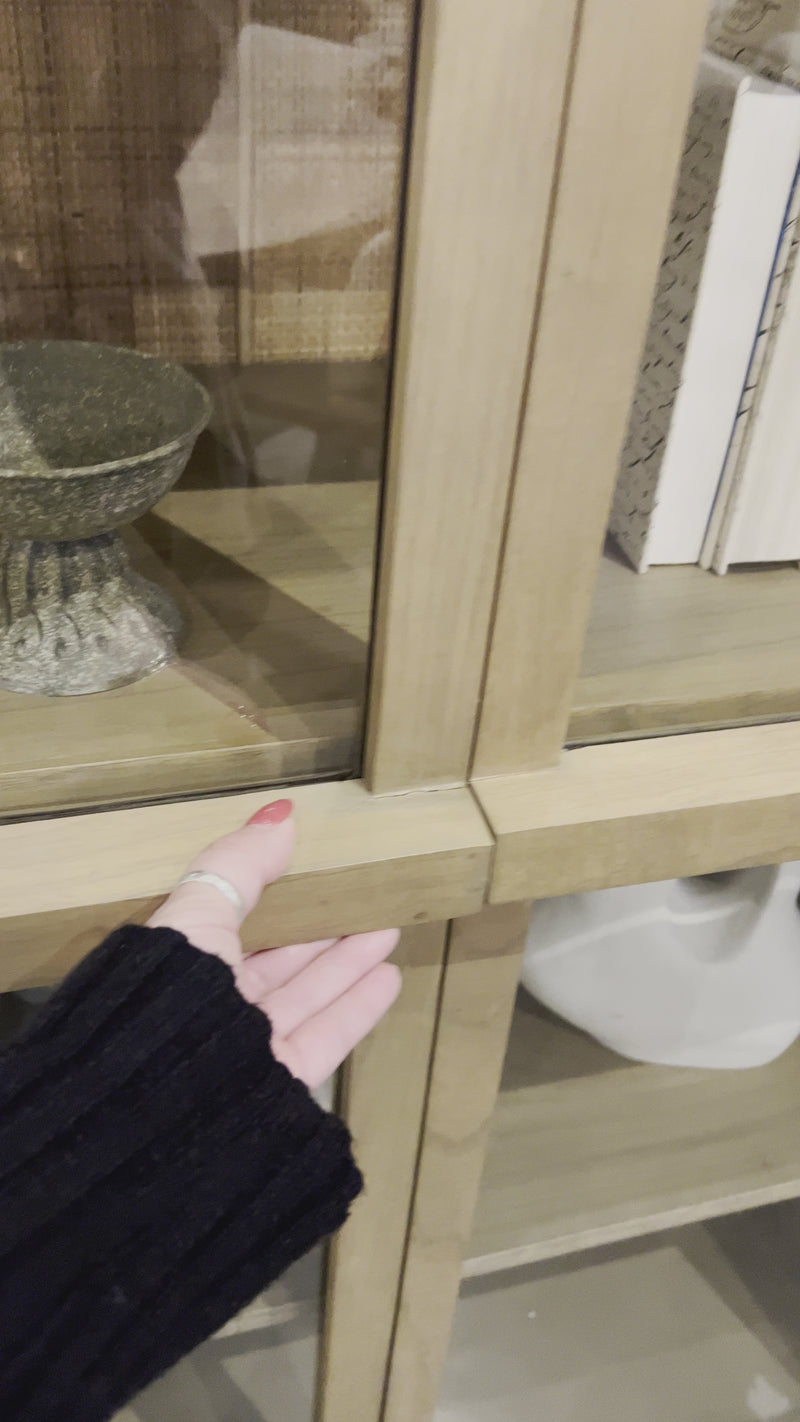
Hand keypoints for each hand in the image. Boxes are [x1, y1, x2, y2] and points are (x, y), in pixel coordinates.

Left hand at [146, 799, 400, 1088]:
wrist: (161, 1106)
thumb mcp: (198, 916)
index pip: (231, 929)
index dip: (271, 900)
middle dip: (317, 933)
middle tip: (361, 903)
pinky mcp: (277, 1085)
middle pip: (275, 965)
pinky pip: (324, 1037)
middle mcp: (209, 1012)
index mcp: (177, 969)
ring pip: (304, 998)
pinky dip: (356, 1007)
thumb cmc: (168, 1000)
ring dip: (346, 964)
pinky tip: (386, 978)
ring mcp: (245, 1052)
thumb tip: (281, 815)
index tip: (310, 874)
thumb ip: (238, 866)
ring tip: (386, 932)